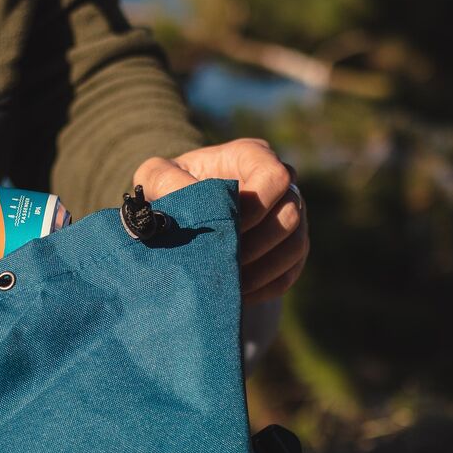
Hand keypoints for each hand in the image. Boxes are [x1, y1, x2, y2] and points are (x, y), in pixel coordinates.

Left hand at [133, 138, 307, 303]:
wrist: (178, 216)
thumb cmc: (169, 190)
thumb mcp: (156, 177)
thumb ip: (164, 180)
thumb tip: (185, 198)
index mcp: (251, 157)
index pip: (275, 178)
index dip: (255, 207)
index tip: (224, 229)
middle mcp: (279, 184)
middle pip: (290, 215)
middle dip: (255, 245)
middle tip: (221, 263)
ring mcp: (289, 216)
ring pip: (295, 246)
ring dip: (262, 271)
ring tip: (227, 284)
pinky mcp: (287, 250)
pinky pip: (289, 274)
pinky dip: (265, 288)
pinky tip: (236, 295)